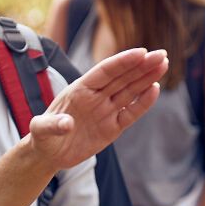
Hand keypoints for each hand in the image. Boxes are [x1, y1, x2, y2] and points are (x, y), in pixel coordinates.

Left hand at [27, 48, 165, 169]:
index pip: (105, 71)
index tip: (141, 52)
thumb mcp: (40, 130)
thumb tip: (67, 123)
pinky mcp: (113, 127)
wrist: (49, 154)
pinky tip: (155, 90)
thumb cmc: (43, 136)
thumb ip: (52, 125)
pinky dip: (143, 103)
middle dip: (142, 65)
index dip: (123, 62)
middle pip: (123, 77)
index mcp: (80, 89)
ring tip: (163, 64)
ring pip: (130, 91)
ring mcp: (106, 110)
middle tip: (161, 54)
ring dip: (147, 78)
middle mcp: (96, 96)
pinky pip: (131, 113)